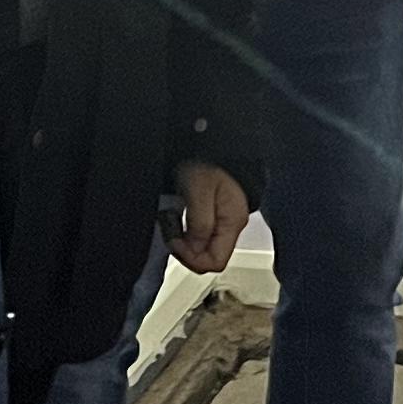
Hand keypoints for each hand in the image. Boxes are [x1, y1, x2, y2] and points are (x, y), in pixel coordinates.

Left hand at [166, 159, 251, 273]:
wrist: (212, 141)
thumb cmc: (209, 159)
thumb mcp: (200, 190)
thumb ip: (200, 223)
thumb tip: (194, 249)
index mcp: (232, 223)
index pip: (216, 261)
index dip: (192, 258)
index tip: (175, 241)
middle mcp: (229, 226)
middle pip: (207, 257)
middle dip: (184, 249)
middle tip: (170, 228)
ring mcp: (220, 221)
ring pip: (199, 247)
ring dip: (181, 239)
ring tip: (170, 218)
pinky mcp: (210, 215)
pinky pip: (196, 234)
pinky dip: (182, 230)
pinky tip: (174, 216)